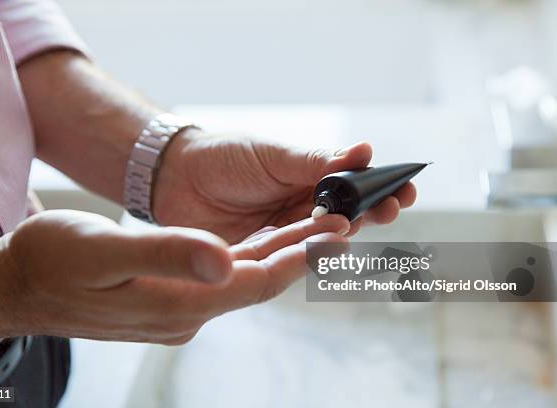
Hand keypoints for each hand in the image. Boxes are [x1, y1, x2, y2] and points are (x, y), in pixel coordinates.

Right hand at [0, 210, 348, 343]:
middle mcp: (186, 313)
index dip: (297, 258)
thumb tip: (223, 260)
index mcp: (176, 303)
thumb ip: (165, 255)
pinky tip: (265, 243)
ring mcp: (179, 310)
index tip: (334, 235)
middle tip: (342, 225)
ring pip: (244, 279)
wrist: (21, 284)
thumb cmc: (53, 261)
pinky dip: (251, 258)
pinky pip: (223, 279)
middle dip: (301, 253)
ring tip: (317, 228)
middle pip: (258, 281)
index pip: (254, 282)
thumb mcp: (102, 251)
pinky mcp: (170, 300)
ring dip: (281, 253)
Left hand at [153, 130, 416, 242]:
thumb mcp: (273, 155)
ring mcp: (284, 237)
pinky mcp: (262, 258)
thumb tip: (363, 151)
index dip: (382, 190)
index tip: (405, 188)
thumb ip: (315, 162)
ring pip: (323, 240)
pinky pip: (290, 260)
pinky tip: (324, 246)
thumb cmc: (225, 157)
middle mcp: (304, 212)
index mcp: (312, 181)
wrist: (173, 177)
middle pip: (348, 218)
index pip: (356, 189)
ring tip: (355, 222)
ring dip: (343, 233)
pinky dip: (309, 254)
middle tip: (392, 206)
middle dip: (374, 213)